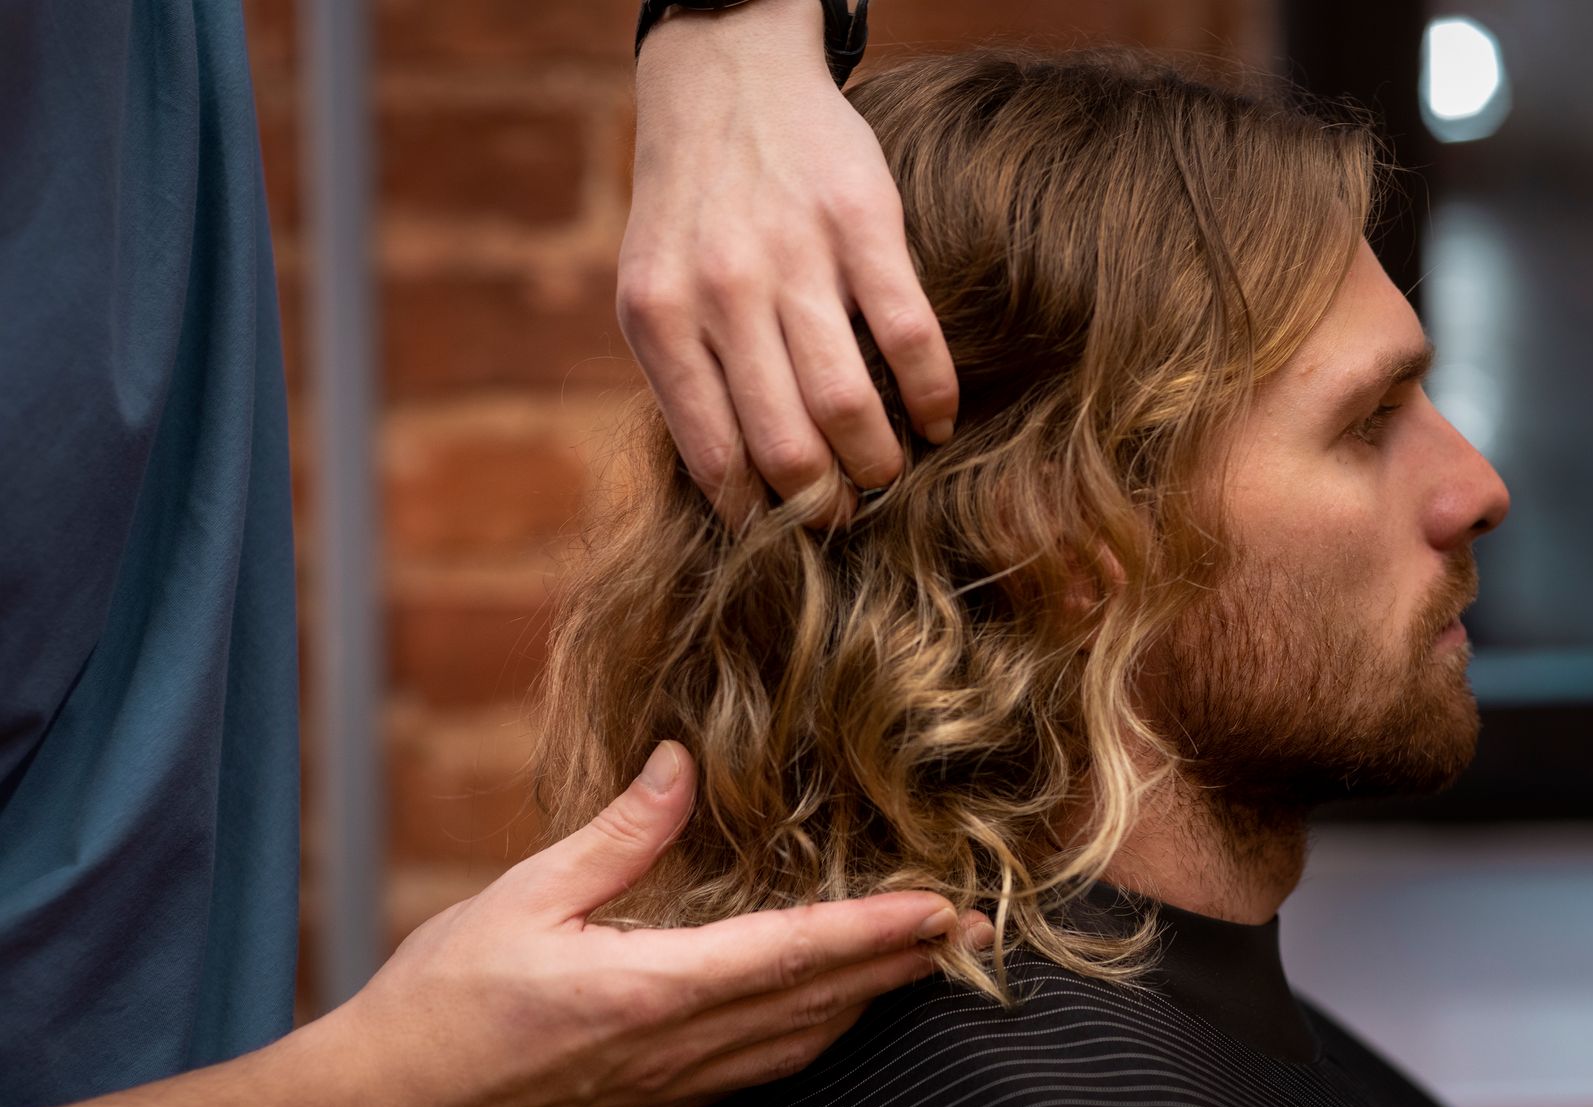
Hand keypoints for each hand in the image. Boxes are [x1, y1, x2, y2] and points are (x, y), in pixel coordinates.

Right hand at [307, 740, 979, 1106]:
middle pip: (819, 1009)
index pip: (795, 954)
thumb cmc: (441, 996)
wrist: (383, 1106)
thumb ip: (619, 832)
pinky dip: (806, 1052)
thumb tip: (682, 761)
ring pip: (796, 1054)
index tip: (944, 909)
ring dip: (867, 1013)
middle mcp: (675, 1050)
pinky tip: (823, 1034)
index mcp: (651, 988)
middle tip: (976, 938)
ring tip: (921, 976)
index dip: (878, 931)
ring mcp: (666, 1095)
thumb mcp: (525, 893)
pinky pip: (751, 1087)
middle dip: (903, 971)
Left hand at [618, 0, 957, 526]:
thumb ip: (683, 380)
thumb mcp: (653, 292)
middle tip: (847, 516)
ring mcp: (795, 257)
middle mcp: (722, 293)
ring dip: (879, 462)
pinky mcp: (863, 224)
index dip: (759, 517)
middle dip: (824, 505)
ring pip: (847, 403)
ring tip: (889, 475)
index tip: (786, 536)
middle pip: (785, 447)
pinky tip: (938, 420)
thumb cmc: (690, 213)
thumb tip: (735, 491)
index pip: (715, 458)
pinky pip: (909, 335)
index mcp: (661, 320)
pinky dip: (933, 395)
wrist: (725, 81)